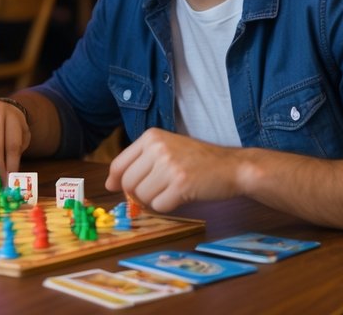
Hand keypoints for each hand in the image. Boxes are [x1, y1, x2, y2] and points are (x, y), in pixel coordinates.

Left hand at [106, 128, 240, 213]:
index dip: (116, 180)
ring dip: (155, 199)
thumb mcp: (167, 149)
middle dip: (138, 193)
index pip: (119, 163)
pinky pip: (159, 205)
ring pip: (142, 196)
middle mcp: (158, 148)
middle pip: (128, 183)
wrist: (233, 167)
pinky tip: (181, 196)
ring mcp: (169, 166)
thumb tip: (110, 184)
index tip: (116, 188)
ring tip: (172, 190)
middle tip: (156, 190)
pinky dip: (168, 206)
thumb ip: (139, 162)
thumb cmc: (198, 161)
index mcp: (151, 136)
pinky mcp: (180, 185)